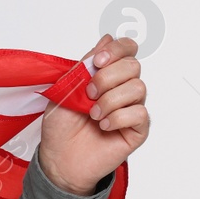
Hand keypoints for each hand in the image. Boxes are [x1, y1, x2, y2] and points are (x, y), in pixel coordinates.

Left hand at [36, 34, 149, 195]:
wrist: (59, 159)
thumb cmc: (61, 127)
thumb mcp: (64, 90)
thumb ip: (85, 66)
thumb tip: (105, 39)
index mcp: (106, 75)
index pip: (126, 49)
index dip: (117, 49)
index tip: (97, 61)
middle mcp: (122, 89)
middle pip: (133, 65)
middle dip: (107, 78)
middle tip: (88, 94)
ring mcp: (132, 108)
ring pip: (138, 88)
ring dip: (110, 100)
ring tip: (93, 114)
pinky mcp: (137, 129)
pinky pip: (140, 113)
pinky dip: (118, 118)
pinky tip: (103, 126)